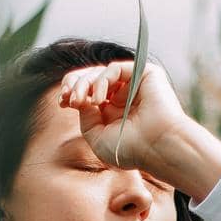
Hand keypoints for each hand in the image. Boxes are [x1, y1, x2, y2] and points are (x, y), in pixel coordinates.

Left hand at [58, 59, 189, 177]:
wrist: (158, 148)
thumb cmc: (132, 150)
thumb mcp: (98, 139)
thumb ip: (86, 119)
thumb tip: (81, 100)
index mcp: (114, 112)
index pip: (88, 93)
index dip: (72, 92)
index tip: (62, 102)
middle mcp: (123, 96)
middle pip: (90, 79)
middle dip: (74, 85)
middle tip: (67, 99)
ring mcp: (133, 84)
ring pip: (99, 72)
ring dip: (84, 84)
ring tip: (80, 101)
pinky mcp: (144, 74)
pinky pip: (113, 69)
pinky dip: (101, 82)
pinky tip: (99, 100)